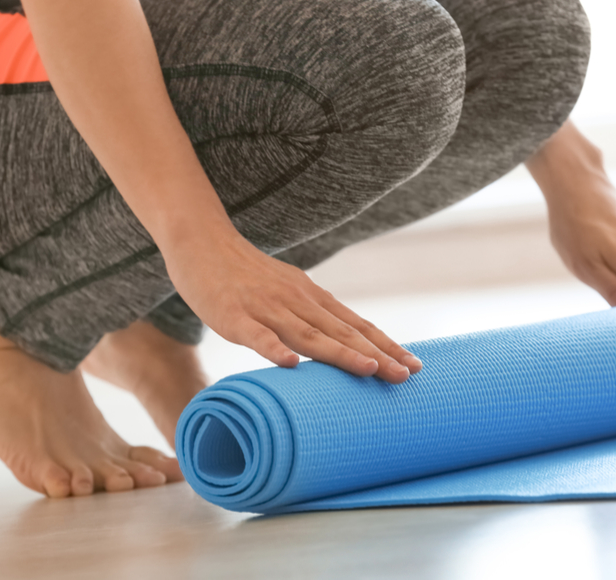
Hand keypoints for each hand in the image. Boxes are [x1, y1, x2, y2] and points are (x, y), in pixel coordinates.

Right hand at [160, 227, 422, 382]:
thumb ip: (310, 317)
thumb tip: (340, 345)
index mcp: (311, 298)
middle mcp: (296, 301)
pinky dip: (273, 348)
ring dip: (340, 353)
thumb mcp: (286, 293)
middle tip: (406, 375)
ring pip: (308, 334)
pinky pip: (255, 335)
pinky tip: (289, 365)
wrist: (202, 241)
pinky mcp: (233, 315)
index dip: (385, 345)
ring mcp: (265, 308)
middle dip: (377, 354)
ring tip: (369, 370)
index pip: (355, 325)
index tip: (413, 366)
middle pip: (341, 332)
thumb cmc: (245, 275)